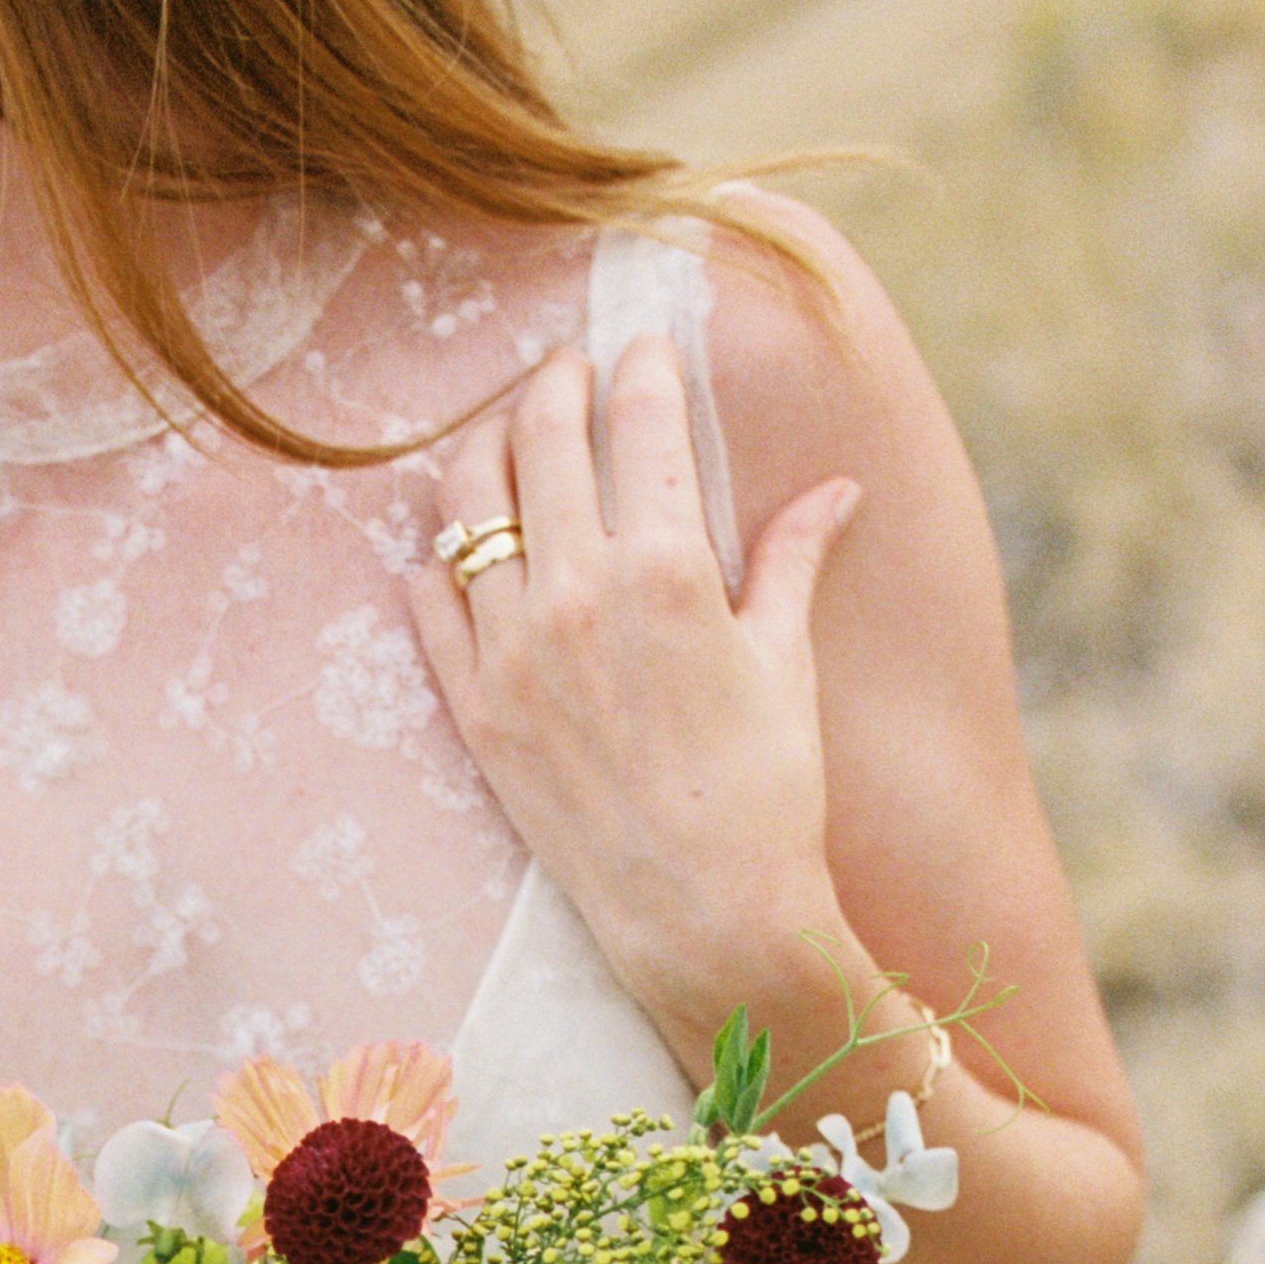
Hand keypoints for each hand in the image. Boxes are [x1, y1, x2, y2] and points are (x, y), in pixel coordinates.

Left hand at [409, 332, 864, 1078]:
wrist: (706, 918)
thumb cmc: (766, 793)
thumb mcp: (787, 663)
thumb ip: (791, 560)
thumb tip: (836, 488)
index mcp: (666, 568)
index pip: (639, 420)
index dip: (641, 366)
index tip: (643, 346)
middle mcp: (576, 595)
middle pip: (539, 437)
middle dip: (555, 382)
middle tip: (567, 368)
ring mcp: (511, 653)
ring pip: (465, 504)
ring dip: (484, 447)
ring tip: (505, 433)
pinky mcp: (474, 710)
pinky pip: (428, 602)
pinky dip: (438, 557)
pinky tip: (460, 542)